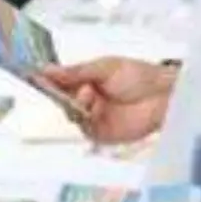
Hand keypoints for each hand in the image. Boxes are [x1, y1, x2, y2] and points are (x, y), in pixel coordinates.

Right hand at [40, 58, 178, 143]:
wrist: (165, 96)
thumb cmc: (141, 77)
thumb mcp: (105, 67)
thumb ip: (76, 71)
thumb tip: (48, 69)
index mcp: (86, 81)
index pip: (60, 82)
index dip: (48, 80)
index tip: (36, 75)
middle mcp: (87, 100)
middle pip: (61, 100)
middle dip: (59, 93)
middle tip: (57, 84)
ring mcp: (93, 118)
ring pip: (70, 115)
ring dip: (74, 105)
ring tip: (87, 94)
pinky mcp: (101, 134)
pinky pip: (83, 130)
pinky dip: (83, 120)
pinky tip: (90, 109)